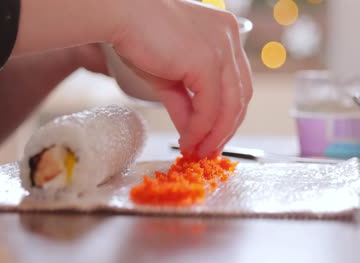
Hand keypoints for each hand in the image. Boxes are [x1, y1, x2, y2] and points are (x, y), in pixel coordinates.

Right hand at [111, 0, 252, 157]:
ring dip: (215, 134)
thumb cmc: (138, 36)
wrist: (118, 14)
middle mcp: (230, 38)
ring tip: (198, 151)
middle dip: (226, 128)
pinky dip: (200, 129)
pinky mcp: (207, 61)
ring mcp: (221, 48)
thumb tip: (191, 133)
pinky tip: (188, 141)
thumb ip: (184, 103)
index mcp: (225, 34)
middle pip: (240, 95)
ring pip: (230, 104)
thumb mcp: (169, 76)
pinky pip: (210, 107)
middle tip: (209, 150)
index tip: (214, 136)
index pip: (237, 83)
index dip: (228, 114)